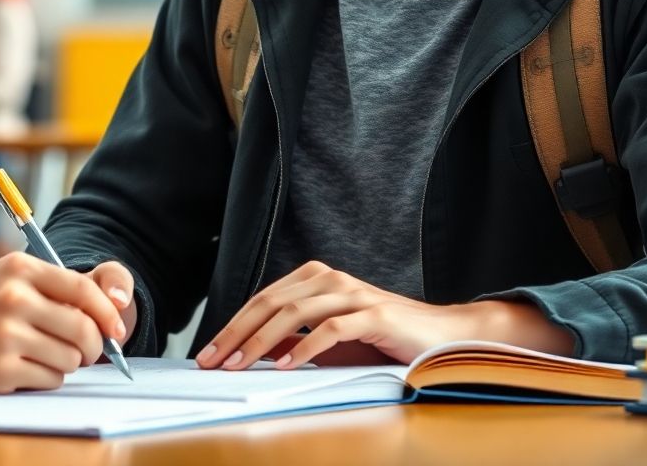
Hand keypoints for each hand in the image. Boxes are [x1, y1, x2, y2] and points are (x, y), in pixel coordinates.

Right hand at [0, 252, 133, 392]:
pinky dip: (47, 377)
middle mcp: (15, 299)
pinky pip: (48, 380)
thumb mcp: (3, 276)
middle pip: (82, 328)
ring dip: (67, 362)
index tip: (116, 327)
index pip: (82, 289)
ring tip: (46, 354)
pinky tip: (27, 368)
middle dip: (93, 344)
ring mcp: (6, 337)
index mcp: (20, 269)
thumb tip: (98, 309)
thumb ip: (47, 286)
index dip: (107, 311)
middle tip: (88, 349)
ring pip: (69, 358)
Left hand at [195, 261, 573, 370]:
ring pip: (295, 313)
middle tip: (213, 361)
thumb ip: (294, 341)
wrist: (437, 334)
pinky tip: (287, 366)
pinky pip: (331, 329)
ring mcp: (352, 294)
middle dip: (237, 333)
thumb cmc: (379, 339)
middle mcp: (329, 279)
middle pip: (271, 303)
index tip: (209, 353)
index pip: (263, 299)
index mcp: (315, 279)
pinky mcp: (373, 314)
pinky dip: (305, 347)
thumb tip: (252, 356)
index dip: (233, 325)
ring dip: (262, 342)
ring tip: (239, 365)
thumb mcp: (329, 341)